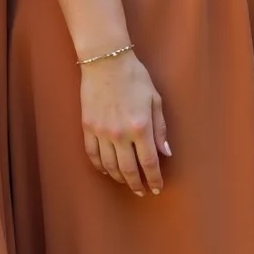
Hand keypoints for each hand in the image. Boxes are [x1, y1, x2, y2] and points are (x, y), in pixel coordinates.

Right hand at [80, 51, 170, 194]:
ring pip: (109, 165)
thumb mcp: (155, 100)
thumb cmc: (135, 77)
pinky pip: (92, 154)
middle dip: (136, 184)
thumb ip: (160, 129)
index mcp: (140, 127)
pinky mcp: (87, 127)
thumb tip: (165, 152)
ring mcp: (101, 132)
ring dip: (119, 177)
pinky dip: (100, 166)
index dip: (153, 178)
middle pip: (128, 169)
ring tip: (126, 182)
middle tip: (142, 191)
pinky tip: (106, 170)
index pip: (148, 162)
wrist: (106, 61)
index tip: (157, 187)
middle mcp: (120, 134)